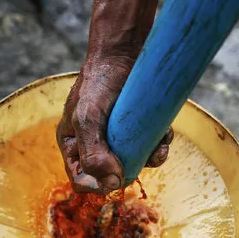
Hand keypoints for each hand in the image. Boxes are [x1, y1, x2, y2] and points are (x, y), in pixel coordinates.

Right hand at [57, 57, 172, 193]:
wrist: (124, 52)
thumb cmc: (98, 82)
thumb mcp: (87, 119)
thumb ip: (93, 155)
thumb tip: (112, 184)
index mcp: (74, 144)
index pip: (81, 180)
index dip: (97, 185)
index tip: (115, 176)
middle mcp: (96, 144)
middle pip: (112, 176)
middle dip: (130, 171)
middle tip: (140, 157)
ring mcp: (119, 138)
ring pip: (135, 164)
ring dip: (150, 159)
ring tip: (157, 146)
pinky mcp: (139, 130)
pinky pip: (151, 149)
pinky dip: (160, 145)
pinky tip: (164, 134)